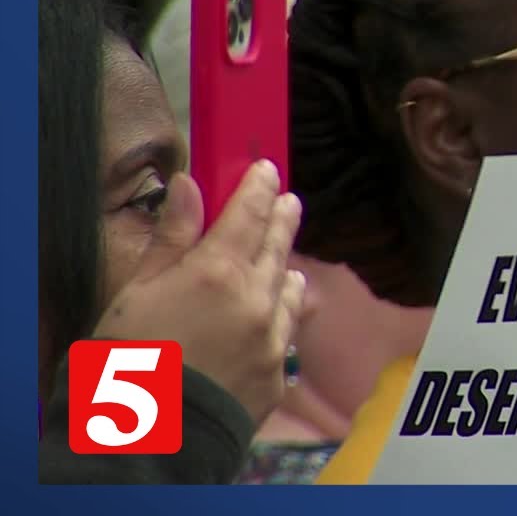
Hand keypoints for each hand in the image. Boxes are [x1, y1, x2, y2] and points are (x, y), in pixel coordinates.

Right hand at [91, 160, 304, 424]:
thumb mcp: (137, 293)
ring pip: (290, 290)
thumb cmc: (126, 366)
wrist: (148, 445)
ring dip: (287, 270)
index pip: (249, 214)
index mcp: (219, 272)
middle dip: (283, 220)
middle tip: (290, 200)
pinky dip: (282, 316)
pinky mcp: (277, 375)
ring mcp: (272, 340)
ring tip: (287, 261)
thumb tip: (190, 185)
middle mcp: (256, 300)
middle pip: (278, 247)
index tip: (268, 170)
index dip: (260, 188)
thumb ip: (173, 238)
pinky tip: (278, 313)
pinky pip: (286, 334)